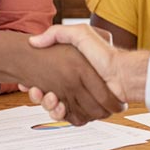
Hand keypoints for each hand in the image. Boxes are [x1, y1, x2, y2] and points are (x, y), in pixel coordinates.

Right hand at [21, 24, 149, 120]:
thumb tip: (34, 41)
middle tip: (35, 91)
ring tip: (49, 97)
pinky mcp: (84, 110)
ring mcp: (78, 98)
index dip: (34, 83)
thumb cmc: (103, 53)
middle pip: (47, 95)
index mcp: (70, 70)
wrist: (122, 74)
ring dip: (47, 105)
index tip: (28, 83)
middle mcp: (73, 85)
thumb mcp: (80, 33)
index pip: (45, 78)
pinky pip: (67, 116)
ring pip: (54, 107)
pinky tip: (58, 106)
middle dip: (38, 96)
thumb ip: (57, 33)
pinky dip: (60, 114)